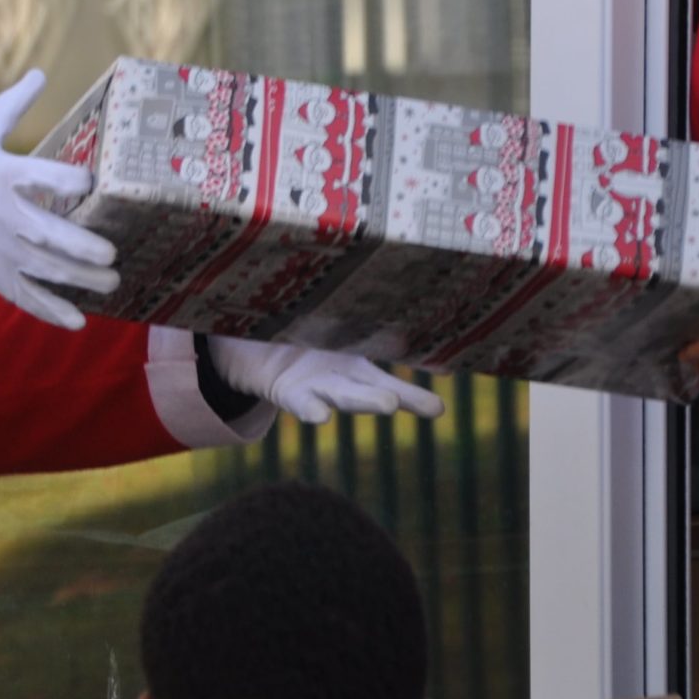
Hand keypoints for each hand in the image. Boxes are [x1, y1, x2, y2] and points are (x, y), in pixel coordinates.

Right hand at [0, 71, 119, 329]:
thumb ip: (13, 105)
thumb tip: (41, 73)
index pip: (39, 177)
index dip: (67, 181)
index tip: (88, 183)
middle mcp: (1, 215)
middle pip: (46, 234)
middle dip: (80, 246)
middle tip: (111, 252)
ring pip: (43, 268)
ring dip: (78, 278)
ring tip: (112, 281)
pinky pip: (24, 296)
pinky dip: (50, 311)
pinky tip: (78, 321)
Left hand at [207, 339, 446, 422]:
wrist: (249, 351)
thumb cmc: (296, 334)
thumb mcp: (327, 322)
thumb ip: (358, 317)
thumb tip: (390, 282)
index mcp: (357, 364)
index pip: (394, 370)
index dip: (423, 380)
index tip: (449, 391)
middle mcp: (343, 379)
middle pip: (377, 389)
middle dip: (405, 396)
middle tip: (435, 408)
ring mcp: (318, 387)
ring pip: (346, 396)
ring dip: (365, 401)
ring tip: (388, 404)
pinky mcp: (288, 393)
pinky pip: (302, 403)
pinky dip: (312, 409)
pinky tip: (321, 415)